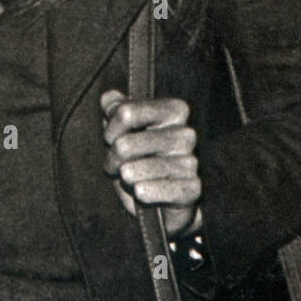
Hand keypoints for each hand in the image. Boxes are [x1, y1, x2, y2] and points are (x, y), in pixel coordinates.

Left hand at [100, 90, 202, 238]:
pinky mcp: (192, 189)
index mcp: (174, 111)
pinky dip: (141, 193)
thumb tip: (109, 99)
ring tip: (129, 180)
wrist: (165, 201)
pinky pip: (152, 191)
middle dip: (112, 158)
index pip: (126, 112)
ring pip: (134, 170)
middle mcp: (186, 134)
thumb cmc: (144, 159)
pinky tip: (141, 192)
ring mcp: (191, 162)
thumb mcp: (126, 131)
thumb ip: (116, 110)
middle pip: (125, 144)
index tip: (111, 139)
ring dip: (124, 178)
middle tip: (117, 165)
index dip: (111, 129)